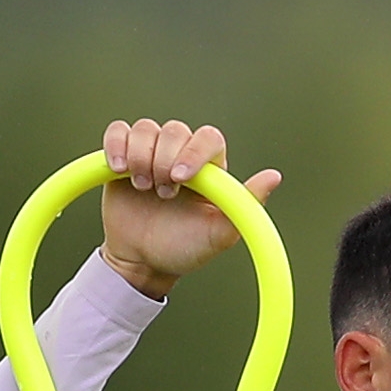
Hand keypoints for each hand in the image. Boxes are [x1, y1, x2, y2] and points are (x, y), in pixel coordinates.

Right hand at [100, 120, 281, 299]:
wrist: (145, 261)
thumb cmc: (185, 248)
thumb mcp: (219, 234)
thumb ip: (246, 206)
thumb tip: (274, 176)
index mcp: (209, 167)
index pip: (208, 138)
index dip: (193, 152)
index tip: (181, 179)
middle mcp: (181, 153)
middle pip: (174, 130)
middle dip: (164, 160)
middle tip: (163, 193)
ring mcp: (151, 152)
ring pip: (145, 129)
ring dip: (141, 156)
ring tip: (143, 187)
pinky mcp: (121, 155)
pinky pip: (117, 132)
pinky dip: (116, 145)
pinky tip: (119, 169)